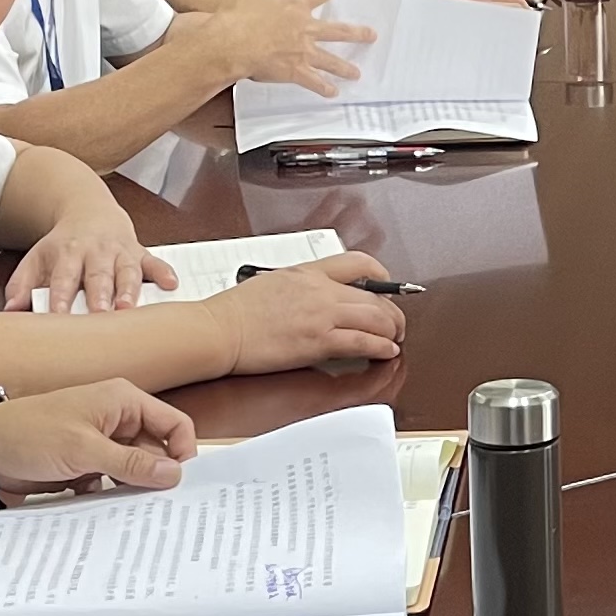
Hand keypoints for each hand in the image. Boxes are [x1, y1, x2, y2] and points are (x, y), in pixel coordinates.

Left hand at [0, 379, 196, 496]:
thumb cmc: (28, 435)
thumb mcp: (84, 450)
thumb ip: (131, 462)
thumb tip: (174, 474)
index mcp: (122, 401)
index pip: (174, 424)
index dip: (182, 453)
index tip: (177, 484)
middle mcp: (116, 419)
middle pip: (156, 450)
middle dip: (154, 476)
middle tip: (152, 504)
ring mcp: (101, 442)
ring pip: (134, 469)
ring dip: (130, 487)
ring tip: (124, 506)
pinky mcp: (86, 462)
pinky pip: (112, 481)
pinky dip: (109, 493)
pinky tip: (96, 502)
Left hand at [5, 203, 170, 313]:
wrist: (90, 209)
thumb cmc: (63, 245)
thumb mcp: (37, 259)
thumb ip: (21, 285)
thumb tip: (10, 312)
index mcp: (67, 252)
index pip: (63, 278)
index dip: (61, 297)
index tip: (58, 316)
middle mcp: (94, 250)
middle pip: (97, 275)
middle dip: (99, 295)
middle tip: (99, 315)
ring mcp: (120, 250)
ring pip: (126, 270)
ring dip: (129, 289)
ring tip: (128, 307)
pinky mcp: (140, 251)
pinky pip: (154, 262)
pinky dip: (163, 272)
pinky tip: (171, 284)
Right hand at [188, 0, 369, 94]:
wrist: (229, 42)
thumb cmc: (236, 14)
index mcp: (295, 5)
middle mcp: (305, 27)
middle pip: (338, 30)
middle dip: (356, 33)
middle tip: (370, 35)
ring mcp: (302, 50)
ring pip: (331, 60)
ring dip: (345, 67)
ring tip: (356, 73)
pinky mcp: (294, 70)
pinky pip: (313, 81)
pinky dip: (323, 88)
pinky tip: (332, 92)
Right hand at [214, 251, 408, 372]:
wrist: (220, 330)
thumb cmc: (236, 311)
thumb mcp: (271, 281)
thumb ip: (300, 285)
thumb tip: (315, 295)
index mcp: (307, 272)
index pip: (358, 263)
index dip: (381, 275)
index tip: (386, 285)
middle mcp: (320, 291)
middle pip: (375, 295)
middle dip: (392, 311)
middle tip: (395, 322)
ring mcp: (321, 316)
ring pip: (377, 318)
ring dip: (392, 329)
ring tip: (395, 338)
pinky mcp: (318, 342)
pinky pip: (363, 342)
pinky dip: (382, 347)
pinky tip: (387, 351)